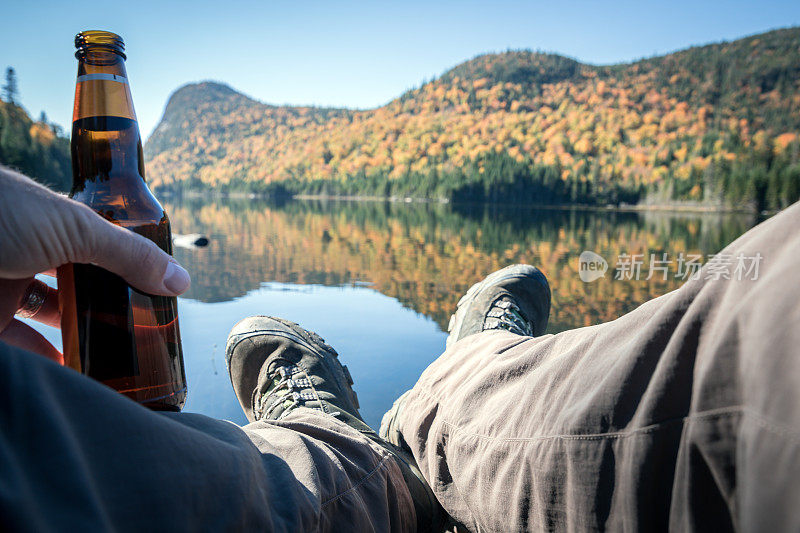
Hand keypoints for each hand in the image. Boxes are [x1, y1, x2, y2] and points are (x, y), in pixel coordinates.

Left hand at [0, 166, 190, 361]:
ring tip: (117, 364)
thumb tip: (181, 281)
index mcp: (54, 227)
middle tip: (141, 339)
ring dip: (79, 343)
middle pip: (77, 290)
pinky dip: (48, 364)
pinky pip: (21, 351)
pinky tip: (75, 376)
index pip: (99, 252)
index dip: (127, 273)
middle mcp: (29, 257)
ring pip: (49, 324)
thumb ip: (128, 255)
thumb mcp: (75, 229)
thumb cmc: (0, 212)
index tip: (154, 300)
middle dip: (107, 313)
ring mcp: (4, 290)